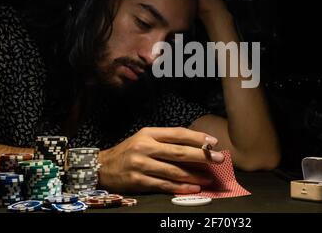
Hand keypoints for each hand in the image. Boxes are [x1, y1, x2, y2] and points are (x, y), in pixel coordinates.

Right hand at [98, 127, 223, 193]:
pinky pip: (164, 185)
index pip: (178, 133)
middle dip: (202, 156)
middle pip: (179, 152)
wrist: (103, 166)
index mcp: (149, 133)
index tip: (213, 142)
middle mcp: (145, 147)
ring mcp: (141, 165)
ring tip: (209, 177)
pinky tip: (194, 188)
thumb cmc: (129, 151)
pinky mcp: (139, 181)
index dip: (197, 137)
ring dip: (194, 175)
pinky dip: (181, 188)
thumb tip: (194, 147)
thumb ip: (166, 141)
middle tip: (219, 159)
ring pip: (174, 171)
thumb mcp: (144, 138)